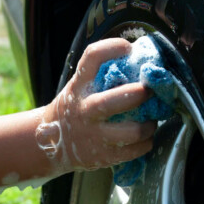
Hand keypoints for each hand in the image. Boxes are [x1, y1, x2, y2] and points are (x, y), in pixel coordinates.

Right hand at [38, 38, 155, 172]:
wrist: (53, 144)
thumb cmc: (76, 107)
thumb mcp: (79, 87)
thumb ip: (101, 75)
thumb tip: (140, 58)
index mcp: (79, 86)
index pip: (92, 57)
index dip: (112, 47)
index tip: (128, 48)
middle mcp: (85, 110)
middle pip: (112, 101)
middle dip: (138, 94)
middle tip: (149, 90)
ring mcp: (94, 135)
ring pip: (132, 131)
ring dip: (149, 124)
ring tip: (150, 120)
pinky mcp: (104, 156)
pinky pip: (136, 150)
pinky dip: (147, 142)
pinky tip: (144, 137)